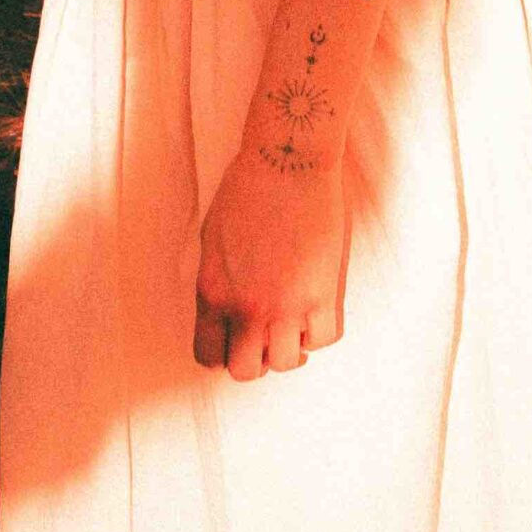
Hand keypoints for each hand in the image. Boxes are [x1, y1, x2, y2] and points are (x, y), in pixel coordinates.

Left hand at [193, 146, 349, 381]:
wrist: (287, 161)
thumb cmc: (246, 189)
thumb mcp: (212, 238)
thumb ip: (217, 282)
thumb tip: (224, 311)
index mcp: (213, 292)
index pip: (208, 356)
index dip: (223, 352)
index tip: (236, 339)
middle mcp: (246, 307)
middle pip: (246, 371)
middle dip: (256, 358)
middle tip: (267, 334)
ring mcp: (285, 306)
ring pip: (286, 364)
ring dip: (290, 347)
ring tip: (293, 320)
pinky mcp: (321, 295)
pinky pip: (322, 339)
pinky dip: (319, 331)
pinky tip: (315, 308)